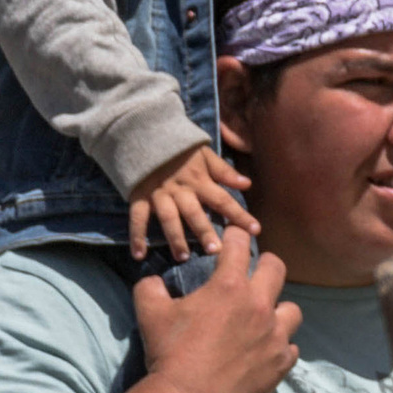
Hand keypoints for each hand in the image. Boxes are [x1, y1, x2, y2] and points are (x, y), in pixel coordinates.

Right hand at [129, 142, 255, 262]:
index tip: (256, 230)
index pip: (223, 200)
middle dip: (204, 231)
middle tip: (215, 251)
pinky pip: (138, 218)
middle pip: (194, 212)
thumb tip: (247, 184)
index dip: (239, 215)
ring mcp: (159, 194)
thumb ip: (224, 171)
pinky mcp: (140, 197)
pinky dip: (136, 236)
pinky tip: (139, 255)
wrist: (144, 135)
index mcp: (199, 180)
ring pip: (168, 217)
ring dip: (175, 237)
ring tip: (182, 257)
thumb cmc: (181, 150)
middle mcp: (180, 189)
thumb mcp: (204, 154)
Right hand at [130, 226, 298, 392]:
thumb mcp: (150, 313)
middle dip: (267, 264)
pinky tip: (266, 351)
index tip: (234, 236)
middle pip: (277, 269)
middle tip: (256, 271)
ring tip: (266, 318)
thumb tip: (153, 280)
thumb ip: (151, 287)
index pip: (240, 244)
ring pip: (293, 310)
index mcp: (230, 286)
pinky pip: (291, 347)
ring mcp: (275, 335)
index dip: (236, 234)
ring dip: (280, 310)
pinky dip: (280, 346)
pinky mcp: (281, 362)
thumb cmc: (171, 352)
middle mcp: (259, 305)